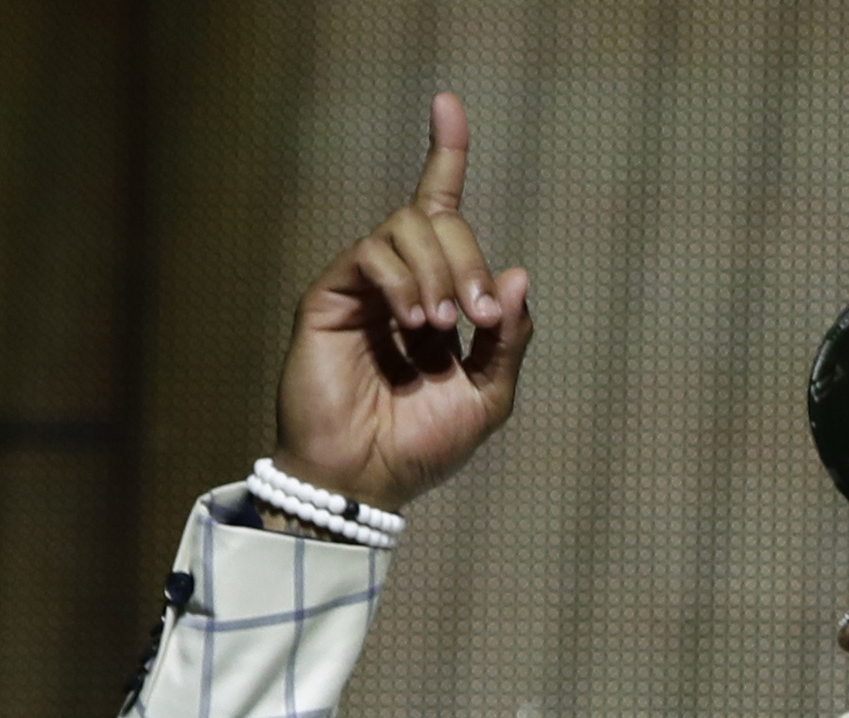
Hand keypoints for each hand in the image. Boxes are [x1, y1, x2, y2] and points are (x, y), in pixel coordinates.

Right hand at [275, 91, 534, 510]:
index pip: (442, 213)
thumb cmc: (421, 445)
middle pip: (439, 219)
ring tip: (441, 326)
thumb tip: (518, 274)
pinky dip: (403, 281)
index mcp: (437, 297)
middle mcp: (399, 282)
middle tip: (478, 317)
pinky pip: (372, 252)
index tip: (448, 105)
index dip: (445, 155)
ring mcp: (363, 285)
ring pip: (407, 227)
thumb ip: (509, 339)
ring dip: (440, 270)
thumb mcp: (488, 396)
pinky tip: (414, 323)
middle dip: (470, 258)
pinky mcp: (330, 294)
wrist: (367, 480)